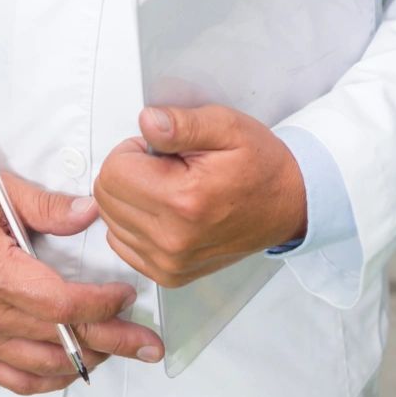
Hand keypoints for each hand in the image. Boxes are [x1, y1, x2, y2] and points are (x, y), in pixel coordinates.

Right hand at [0, 168, 162, 393]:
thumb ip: (46, 206)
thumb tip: (89, 212)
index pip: (64, 305)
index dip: (103, 305)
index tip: (125, 294)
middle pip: (64, 340)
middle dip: (114, 340)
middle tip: (147, 342)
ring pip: (46, 367)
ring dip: (87, 360)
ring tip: (117, 348)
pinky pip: (16, 381)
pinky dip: (48, 379)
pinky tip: (71, 368)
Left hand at [92, 105, 305, 287]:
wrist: (289, 205)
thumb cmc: (259, 166)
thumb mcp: (226, 127)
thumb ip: (182, 123)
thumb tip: (146, 122)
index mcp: (184, 200)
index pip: (114, 171)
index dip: (134, 150)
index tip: (161, 150)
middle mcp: (173, 239)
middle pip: (106, 196)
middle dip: (129, 172)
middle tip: (166, 166)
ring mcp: (170, 262)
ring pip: (111, 220)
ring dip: (132, 198)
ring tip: (170, 188)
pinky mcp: (170, 275)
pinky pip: (123, 243)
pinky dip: (135, 223)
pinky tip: (165, 210)